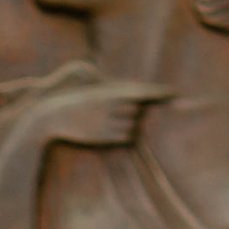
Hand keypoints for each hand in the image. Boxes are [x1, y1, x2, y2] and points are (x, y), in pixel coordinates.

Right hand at [9, 64, 165, 153]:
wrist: (53, 115)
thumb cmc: (76, 105)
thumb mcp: (97, 94)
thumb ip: (116, 94)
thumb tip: (137, 102)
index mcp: (114, 90)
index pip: (144, 92)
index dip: (160, 93)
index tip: (175, 94)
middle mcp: (115, 104)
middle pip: (139, 112)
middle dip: (135, 114)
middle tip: (115, 115)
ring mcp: (110, 120)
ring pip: (133, 126)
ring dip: (125, 127)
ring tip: (104, 123)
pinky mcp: (105, 135)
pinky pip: (124, 138)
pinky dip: (119, 137)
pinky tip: (103, 133)